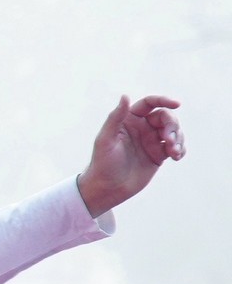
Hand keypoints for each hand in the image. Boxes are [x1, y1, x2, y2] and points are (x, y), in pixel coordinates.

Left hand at [76, 94, 183, 216]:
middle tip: (169, 140)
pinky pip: (176, 147)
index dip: (164, 100)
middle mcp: (142, 128)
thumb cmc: (102, 163)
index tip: (177, 105)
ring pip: (174, 132)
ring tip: (174, 152)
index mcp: (128, 120)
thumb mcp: (106, 139)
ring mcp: (151, 141)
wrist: (107, 188)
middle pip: (165, 117)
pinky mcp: (159, 155)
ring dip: (179, 139)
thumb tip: (125, 95)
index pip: (149, 103)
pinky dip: (181, 149)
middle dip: (172, 126)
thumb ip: (115, 118)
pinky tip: (177, 157)